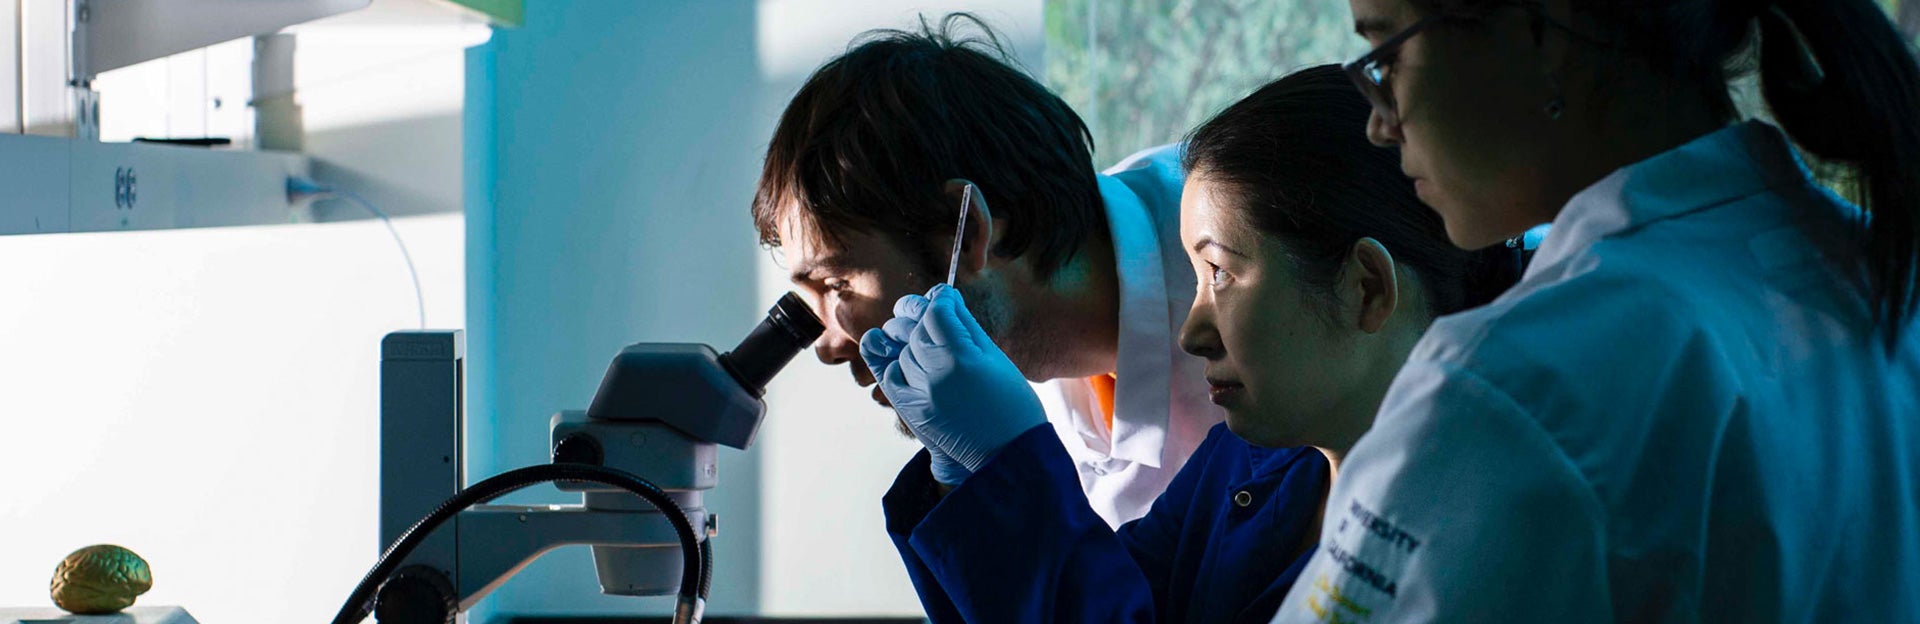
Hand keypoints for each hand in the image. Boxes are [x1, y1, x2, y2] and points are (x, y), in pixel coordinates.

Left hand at [859, 285, 1046, 479]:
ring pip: (901, 350)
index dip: (939, 300)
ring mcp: (919, 394)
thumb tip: (947, 298)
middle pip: (914, 329)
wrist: (1007, 454)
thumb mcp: (995, 358)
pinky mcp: (911, 410)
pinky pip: (888, 375)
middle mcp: (935, 374)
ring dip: (910, 339)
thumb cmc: (1012, 404)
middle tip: (930, 312)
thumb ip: (966, 326)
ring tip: (924, 338)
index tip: (944, 297)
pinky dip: (890, 361)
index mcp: (962, 358)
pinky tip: (896, 352)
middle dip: (920, 315)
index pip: (936, 313)